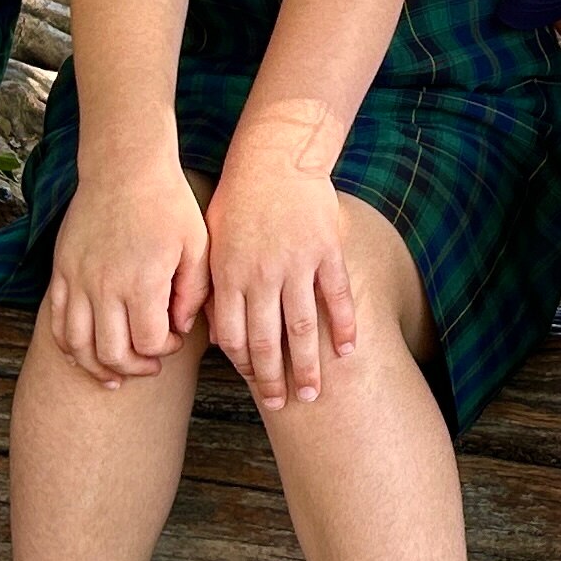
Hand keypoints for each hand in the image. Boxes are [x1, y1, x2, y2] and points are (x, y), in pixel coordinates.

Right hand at [43, 154, 204, 383]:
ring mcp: (77, 280)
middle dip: (136, 367)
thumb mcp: (197, 245)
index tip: (176, 339)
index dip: (166, 350)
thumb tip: (180, 328)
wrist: (123, 166)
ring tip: (116, 375)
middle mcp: (104, 286)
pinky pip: (56, 323)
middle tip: (152, 364)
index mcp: (142, 281)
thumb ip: (193, 293)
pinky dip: (69, 346)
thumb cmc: (167, 203)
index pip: (149, 342)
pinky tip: (85, 355)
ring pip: (78, 345)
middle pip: (112, 353)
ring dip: (98, 367)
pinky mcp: (61, 271)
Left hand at [204, 139, 357, 407]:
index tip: (254, 384)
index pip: (233, 335)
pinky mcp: (327, 251)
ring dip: (309, 365)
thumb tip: (217, 338)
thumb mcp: (212, 242)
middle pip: (268, 341)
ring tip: (315, 393)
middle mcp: (262, 274)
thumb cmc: (237, 199)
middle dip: (274, 380)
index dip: (243, 365)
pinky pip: (337, 296)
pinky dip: (343, 326)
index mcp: (229, 274)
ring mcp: (297, 263)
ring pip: (302, 327)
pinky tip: (348, 351)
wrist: (275, 155)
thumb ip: (213, 290)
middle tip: (282, 405)